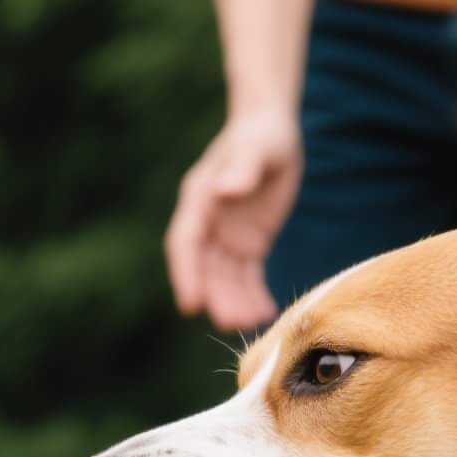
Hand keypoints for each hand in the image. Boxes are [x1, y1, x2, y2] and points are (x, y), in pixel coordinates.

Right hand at [165, 108, 298, 331]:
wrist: (271, 132)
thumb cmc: (261, 136)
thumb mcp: (256, 148)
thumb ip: (241, 168)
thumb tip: (225, 190)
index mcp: (199, 199)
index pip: (185, 242)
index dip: (186, 274)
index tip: (192, 304)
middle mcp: (206, 223)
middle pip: (204, 268)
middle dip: (215, 297)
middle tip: (233, 324)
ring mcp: (225, 236)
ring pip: (224, 278)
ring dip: (235, 302)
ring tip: (254, 323)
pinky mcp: (247, 244)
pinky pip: (246, 276)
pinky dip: (254, 295)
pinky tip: (268, 312)